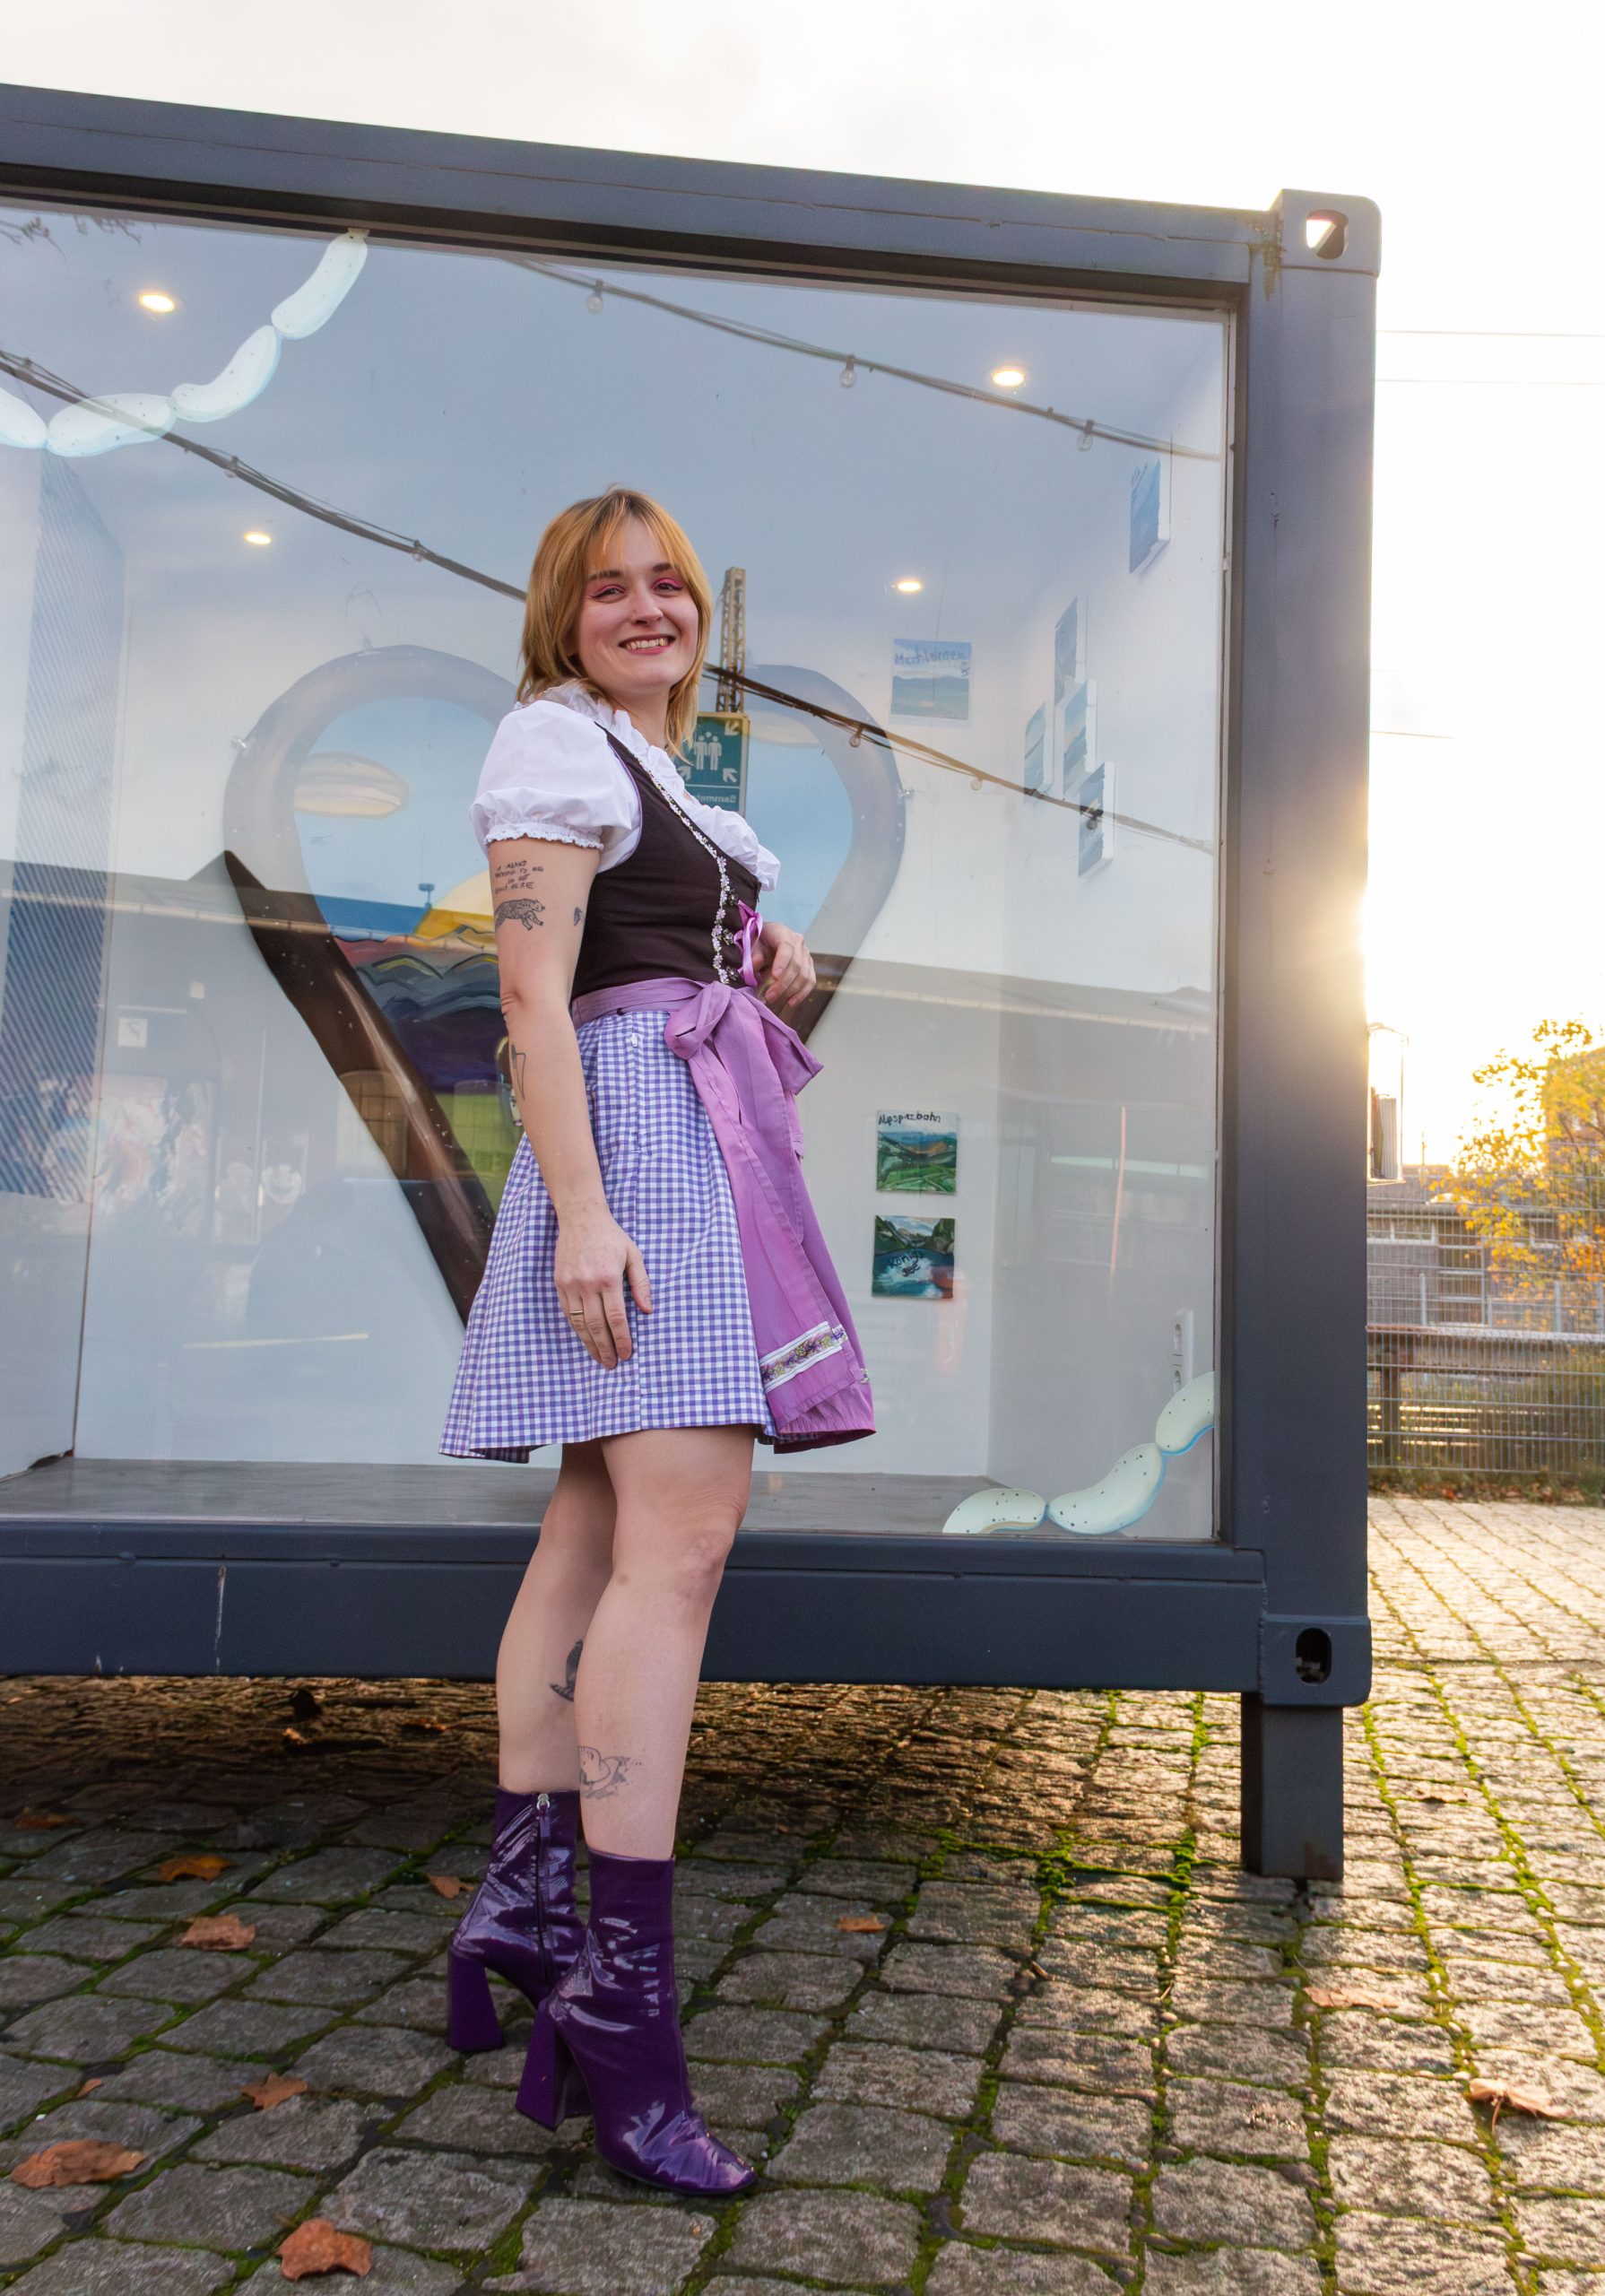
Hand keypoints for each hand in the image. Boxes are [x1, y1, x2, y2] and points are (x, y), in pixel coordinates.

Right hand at [553, 1205, 651, 1367]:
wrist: (580, 1218)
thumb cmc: (611, 1237)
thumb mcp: (633, 1255)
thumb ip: (641, 1283)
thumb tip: (648, 1310)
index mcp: (609, 1277)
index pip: (616, 1317)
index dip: (622, 1339)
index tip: (627, 1354)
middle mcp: (587, 1283)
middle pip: (597, 1325)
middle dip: (606, 1348)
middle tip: (613, 1364)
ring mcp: (571, 1284)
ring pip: (579, 1323)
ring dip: (590, 1344)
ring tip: (599, 1358)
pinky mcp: (559, 1283)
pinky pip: (567, 1313)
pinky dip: (576, 1329)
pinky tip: (585, 1339)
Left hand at [752, 919, 815, 1011]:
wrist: (766, 939)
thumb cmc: (758, 941)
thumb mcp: (751, 943)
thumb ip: (753, 953)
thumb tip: (754, 965)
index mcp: (782, 933)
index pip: (786, 947)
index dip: (782, 962)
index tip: (774, 976)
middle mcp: (798, 942)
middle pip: (797, 964)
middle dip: (783, 983)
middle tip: (769, 996)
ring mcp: (806, 954)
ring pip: (805, 975)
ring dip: (791, 991)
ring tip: (775, 1000)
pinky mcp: (809, 966)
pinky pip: (810, 981)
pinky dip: (802, 993)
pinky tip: (791, 1002)